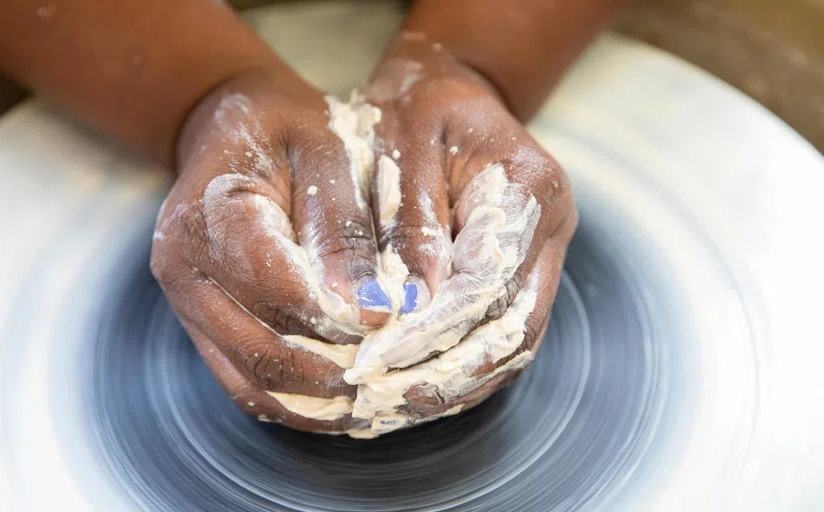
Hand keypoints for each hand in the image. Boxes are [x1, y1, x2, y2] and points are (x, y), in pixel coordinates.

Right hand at [150, 67, 405, 434]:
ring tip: (379, 399)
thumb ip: (344, 229)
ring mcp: (186, 304)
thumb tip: (373, 310)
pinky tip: (344, 402)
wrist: (231, 130)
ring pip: (251, 380)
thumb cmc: (286, 130)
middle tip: (397, 378)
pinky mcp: (200, 326)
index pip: (277, 286)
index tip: (395, 325)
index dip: (339, 315)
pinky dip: (295, 403)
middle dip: (335, 372)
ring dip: (317, 401)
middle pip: (261, 347)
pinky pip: (244, 384)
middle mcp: (183, 268)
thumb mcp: (325, 153)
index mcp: (209, 213)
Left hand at [343, 33, 577, 434]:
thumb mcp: (405, 142)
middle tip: (382, 402)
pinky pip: (499, 342)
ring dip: (454, 385)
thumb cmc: (420, 106)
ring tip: (392, 408)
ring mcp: (543, 257)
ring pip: (512, 347)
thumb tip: (411, 305)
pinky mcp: (522, 277)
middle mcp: (551, 230)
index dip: (430, 331)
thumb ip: (413, 220)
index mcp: (531, 187)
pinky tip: (414, 389)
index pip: (486, 282)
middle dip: (445, 375)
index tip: (374, 361)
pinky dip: (460, 372)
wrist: (451, 91)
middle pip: (511, 329)